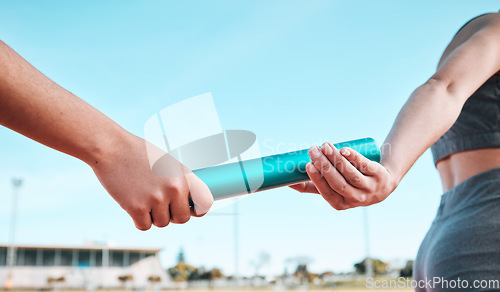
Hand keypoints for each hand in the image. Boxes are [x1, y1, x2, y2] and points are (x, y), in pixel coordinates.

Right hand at [90, 133, 212, 229]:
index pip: (203, 202)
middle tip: (162, 204)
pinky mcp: (136, 208)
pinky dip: (139, 220)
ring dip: (153, 216)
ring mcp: (155, 199)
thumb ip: (180, 179)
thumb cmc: (139, 153)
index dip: (198, 210)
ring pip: (162, 223)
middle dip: (173, 215)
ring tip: (143, 197)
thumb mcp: (167, 162)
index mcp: (183, 176)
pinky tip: (134, 205)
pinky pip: (144, 226)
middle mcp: (173, 188)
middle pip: (182, 218)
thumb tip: (191, 202)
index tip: (193, 210)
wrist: (111, 147)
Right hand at [290, 142, 396, 209]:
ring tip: (325, 145)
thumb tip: (287, 182)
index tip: (307, 165)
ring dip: (335, 158)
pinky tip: (343, 150)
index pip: (327, 192)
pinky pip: (365, 165)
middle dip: (324, 165)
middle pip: (338, 182)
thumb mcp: (334, 188)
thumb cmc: (350, 183)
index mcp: (341, 203)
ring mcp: (369, 188)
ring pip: (350, 173)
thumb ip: (312, 186)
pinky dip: (354, 157)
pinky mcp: (378, 175)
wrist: (383, 181)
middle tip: (313, 150)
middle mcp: (356, 199)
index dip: (317, 179)